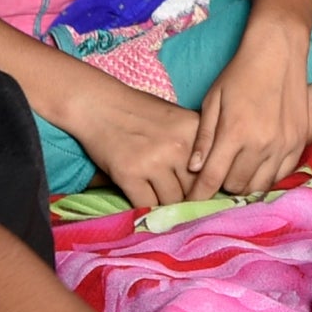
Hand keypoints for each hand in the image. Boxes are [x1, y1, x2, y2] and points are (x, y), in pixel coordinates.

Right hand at [69, 83, 202, 210]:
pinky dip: (146, 206)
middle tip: (179, 197)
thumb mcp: (176, 119)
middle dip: (187, 197)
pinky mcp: (129, 174)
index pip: (212, 171)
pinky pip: (147, 204)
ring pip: (172, 201)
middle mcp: (178, 146)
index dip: (206, 186)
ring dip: (166, 203)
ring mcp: (153, 161)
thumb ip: (195, 145)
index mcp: (195, 129)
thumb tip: (210, 181)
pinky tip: (143, 197)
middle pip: (194, 189)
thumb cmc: (139, 112)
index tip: (201, 193)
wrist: (99, 104)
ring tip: (159, 194)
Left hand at [188, 20, 311, 199]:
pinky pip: (281, 176)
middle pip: (236, 186)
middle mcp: (260, 144)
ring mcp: (283, 146)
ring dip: (244, 182)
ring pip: (259, 186)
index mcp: (234, 133)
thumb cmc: (240, 72)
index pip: (212, 178)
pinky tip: (258, 165)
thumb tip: (194, 168)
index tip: (191, 204)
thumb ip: (204, 137)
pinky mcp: (298, 143)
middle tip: (217, 172)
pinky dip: (266, 176)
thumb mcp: (213, 99)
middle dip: (222, 184)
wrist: (279, 51)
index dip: (199, 196)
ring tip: (237, 170)